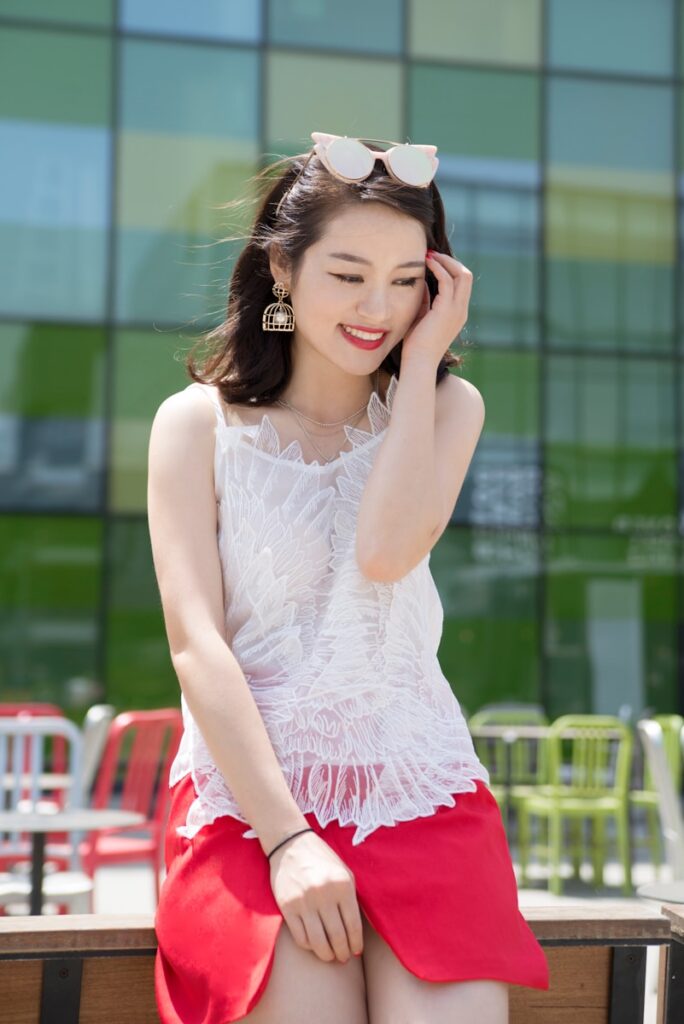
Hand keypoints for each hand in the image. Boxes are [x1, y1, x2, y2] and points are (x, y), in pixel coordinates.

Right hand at [269, 830, 363, 963]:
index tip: (356, 952)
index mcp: (342, 884)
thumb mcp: (343, 871)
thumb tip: (356, 932)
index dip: (356, 943)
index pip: (353, 925)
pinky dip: (309, 946)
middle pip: (337, 937)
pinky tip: (314, 945)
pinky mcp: (287, 907)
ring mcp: (304, 901)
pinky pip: (301, 937)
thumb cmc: (321, 858)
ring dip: (327, 955)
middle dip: (343, 953)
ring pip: (318, 942)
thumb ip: (351, 897)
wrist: (290, 843)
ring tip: (330, 956)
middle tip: (344, 958)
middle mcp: (324, 894)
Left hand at [400, 249, 472, 365]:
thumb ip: (426, 301)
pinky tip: (426, 263)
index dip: (450, 269)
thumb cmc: (416, 346)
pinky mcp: (446, 310)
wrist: (418, 363)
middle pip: (466, 275)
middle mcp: (461, 310)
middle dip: (450, 261)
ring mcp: (456, 310)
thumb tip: (423, 282)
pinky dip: (438, 268)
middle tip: (432, 254)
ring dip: (445, 261)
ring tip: (429, 255)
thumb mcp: (422, 318)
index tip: (433, 261)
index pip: (462, 284)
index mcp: (457, 313)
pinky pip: (447, 281)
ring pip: (462, 274)